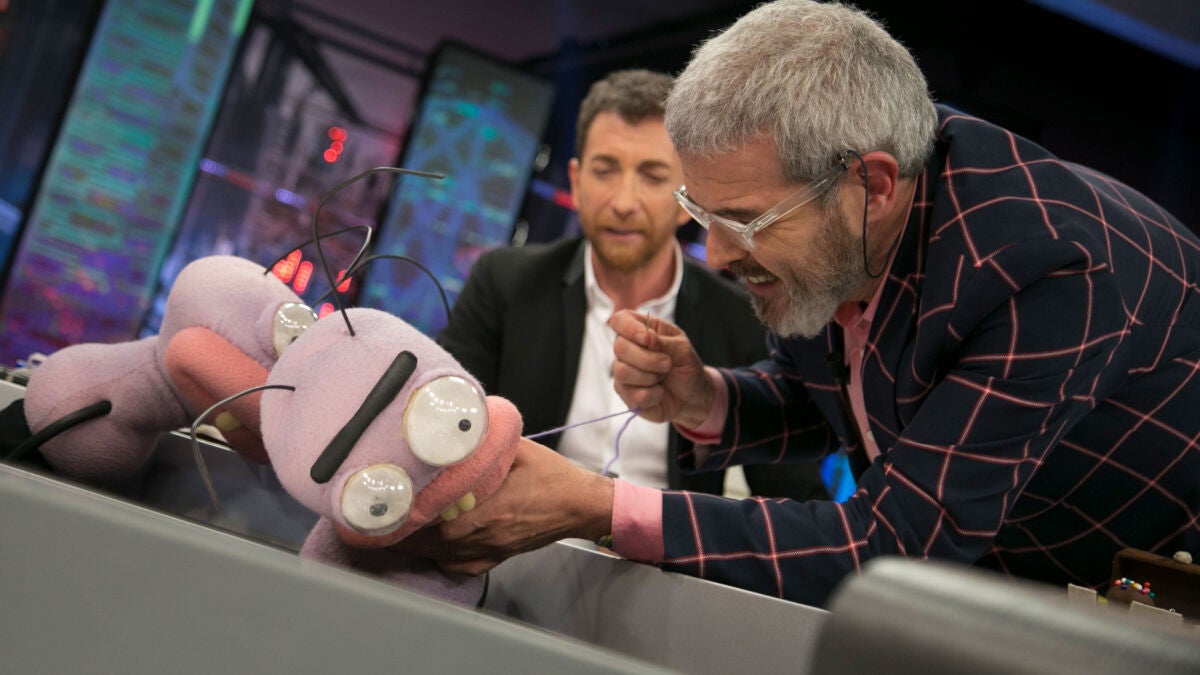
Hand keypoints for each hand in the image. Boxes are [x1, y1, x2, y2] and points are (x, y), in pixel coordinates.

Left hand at [396, 438, 613, 574]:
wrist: (580, 505)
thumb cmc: (552, 476)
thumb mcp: (519, 449)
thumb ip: (487, 440)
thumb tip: (460, 421)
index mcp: (489, 508)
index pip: (437, 520)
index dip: (410, 516)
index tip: (388, 507)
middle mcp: (485, 534)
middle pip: (432, 542)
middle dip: (403, 532)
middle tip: (378, 521)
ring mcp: (490, 549)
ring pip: (441, 556)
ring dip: (415, 548)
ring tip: (390, 536)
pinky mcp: (496, 557)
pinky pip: (459, 566)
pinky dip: (438, 560)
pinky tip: (424, 550)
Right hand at [609, 309, 713, 427]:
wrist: (692, 395)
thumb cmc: (686, 367)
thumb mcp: (683, 350)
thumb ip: (663, 342)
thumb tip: (647, 336)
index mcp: (641, 330)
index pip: (620, 320)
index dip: (628, 328)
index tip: (646, 339)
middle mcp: (628, 349)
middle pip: (619, 347)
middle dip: (648, 359)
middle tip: (667, 364)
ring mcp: (623, 371)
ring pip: (622, 372)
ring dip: (650, 377)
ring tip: (663, 377)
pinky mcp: (626, 393)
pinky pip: (633, 394)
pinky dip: (654, 394)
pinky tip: (660, 392)